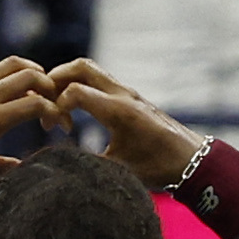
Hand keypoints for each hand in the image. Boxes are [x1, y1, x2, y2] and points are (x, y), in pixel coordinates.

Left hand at [0, 55, 63, 182]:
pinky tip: (3, 97)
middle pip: (29, 75)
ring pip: (10, 64)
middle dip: (49, 86)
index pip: (37, 103)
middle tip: (52, 101)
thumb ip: (8, 166)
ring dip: (31, 72)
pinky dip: (5, 80)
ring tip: (38, 86)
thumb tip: (28, 165)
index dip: (56, 112)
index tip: (58, 126)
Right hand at [47, 58, 202, 186]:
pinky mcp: (129, 96)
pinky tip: (76, 112)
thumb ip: (88, 164)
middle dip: (54, 81)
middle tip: (46, 107)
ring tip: (58, 109)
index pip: (74, 91)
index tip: (56, 130)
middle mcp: (123, 95)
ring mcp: (127, 92)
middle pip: (80, 67)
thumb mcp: (119, 171)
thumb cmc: (158, 168)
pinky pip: (98, 80)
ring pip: (89, 70)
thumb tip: (56, 165)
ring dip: (67, 82)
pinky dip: (80, 87)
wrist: (191, 160)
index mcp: (119, 111)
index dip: (55, 108)